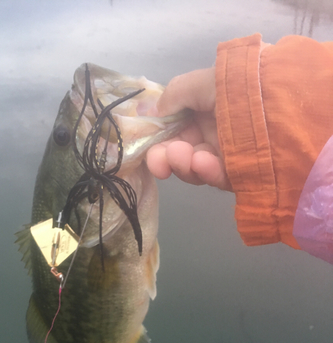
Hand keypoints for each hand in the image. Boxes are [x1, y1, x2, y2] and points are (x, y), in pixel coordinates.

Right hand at [146, 68, 231, 190]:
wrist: (281, 105)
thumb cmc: (238, 88)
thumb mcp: (202, 81)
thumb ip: (174, 95)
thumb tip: (153, 112)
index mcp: (202, 110)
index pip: (173, 130)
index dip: (156, 141)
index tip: (145, 149)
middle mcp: (212, 132)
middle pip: (179, 153)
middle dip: (167, 158)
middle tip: (160, 163)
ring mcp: (225, 155)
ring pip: (194, 168)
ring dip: (185, 164)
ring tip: (189, 158)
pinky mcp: (239, 174)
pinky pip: (217, 178)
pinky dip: (207, 172)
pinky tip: (204, 163)